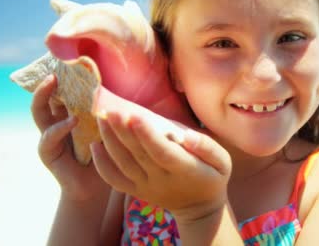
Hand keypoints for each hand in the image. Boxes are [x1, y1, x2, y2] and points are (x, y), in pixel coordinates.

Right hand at [31, 74, 108, 201]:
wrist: (95, 185)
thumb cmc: (104, 153)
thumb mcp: (105, 126)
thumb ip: (104, 108)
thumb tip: (117, 82)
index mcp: (68, 111)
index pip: (60, 88)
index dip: (61, 74)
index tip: (68, 58)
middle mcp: (55, 120)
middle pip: (44, 95)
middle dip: (46, 79)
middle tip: (55, 65)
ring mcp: (48, 135)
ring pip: (38, 111)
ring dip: (43, 95)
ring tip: (53, 81)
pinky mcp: (47, 151)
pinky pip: (49, 136)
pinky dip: (61, 127)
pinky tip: (73, 121)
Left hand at [90, 110, 231, 220]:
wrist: (199, 208)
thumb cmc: (212, 176)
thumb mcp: (223, 162)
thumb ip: (207, 147)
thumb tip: (187, 135)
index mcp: (185, 170)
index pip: (162, 152)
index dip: (147, 136)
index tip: (134, 116)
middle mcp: (162, 180)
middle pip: (138, 155)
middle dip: (122, 131)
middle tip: (110, 109)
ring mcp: (146, 186)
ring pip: (123, 164)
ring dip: (110, 141)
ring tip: (102, 118)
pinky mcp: (135, 190)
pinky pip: (114, 179)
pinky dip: (101, 163)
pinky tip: (95, 144)